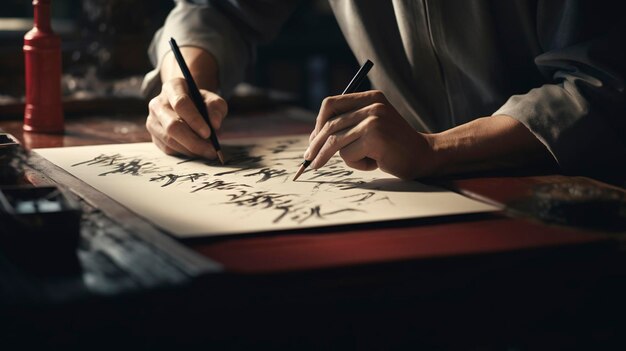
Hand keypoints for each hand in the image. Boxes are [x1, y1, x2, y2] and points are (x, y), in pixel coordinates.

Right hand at [146, 77, 226, 157]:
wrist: (189, 107)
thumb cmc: (202, 103)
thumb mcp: (214, 101)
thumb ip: (216, 109)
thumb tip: (215, 124)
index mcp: (173, 87)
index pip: (180, 103)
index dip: (194, 120)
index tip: (208, 133)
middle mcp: (157, 103)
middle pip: (172, 126)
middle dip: (193, 141)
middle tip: (211, 150)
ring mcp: (152, 120)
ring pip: (169, 140)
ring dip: (191, 149)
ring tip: (208, 150)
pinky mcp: (153, 136)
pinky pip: (168, 149)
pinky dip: (185, 152)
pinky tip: (197, 150)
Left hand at [305, 90, 437, 179]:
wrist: (424, 156)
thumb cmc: (393, 146)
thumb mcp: (370, 128)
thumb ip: (348, 126)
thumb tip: (313, 139)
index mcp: (370, 97)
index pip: (331, 103)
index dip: (318, 123)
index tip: (313, 141)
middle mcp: (372, 104)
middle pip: (329, 124)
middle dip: (316, 145)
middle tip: (310, 161)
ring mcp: (374, 119)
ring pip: (336, 141)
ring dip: (340, 158)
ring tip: (360, 162)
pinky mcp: (374, 137)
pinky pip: (348, 155)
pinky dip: (357, 164)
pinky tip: (375, 163)